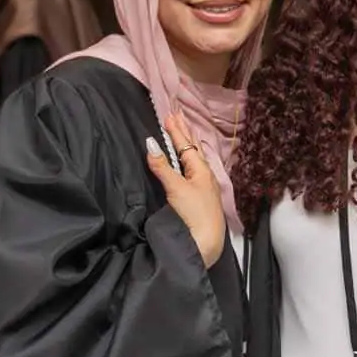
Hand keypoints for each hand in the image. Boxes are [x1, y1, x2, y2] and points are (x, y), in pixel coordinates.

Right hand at [146, 112, 226, 267]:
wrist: (206, 242)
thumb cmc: (194, 213)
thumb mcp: (177, 188)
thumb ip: (163, 167)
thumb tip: (150, 145)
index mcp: (200, 169)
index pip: (185, 145)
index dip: (176, 130)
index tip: (170, 115)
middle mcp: (204, 174)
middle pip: (192, 148)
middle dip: (184, 132)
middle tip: (177, 116)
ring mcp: (204, 186)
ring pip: (194, 158)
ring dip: (187, 144)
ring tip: (183, 133)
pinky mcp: (201, 196)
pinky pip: (194, 169)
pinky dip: (189, 159)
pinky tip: (190, 162)